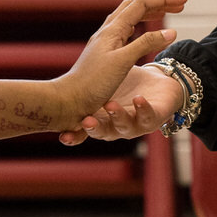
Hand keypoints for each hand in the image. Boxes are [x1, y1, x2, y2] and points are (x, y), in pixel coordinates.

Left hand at [54, 0, 184, 133]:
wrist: (69, 100)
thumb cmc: (93, 82)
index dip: (164, 0)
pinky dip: (140, 26)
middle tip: (179, 5)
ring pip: (129, 18)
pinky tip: (143, 33)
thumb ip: (146, 44)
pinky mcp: (104, 54)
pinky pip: (126, 31)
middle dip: (158, 3)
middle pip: (135, 7)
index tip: (185, 0)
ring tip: (165, 14)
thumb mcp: (123, 62)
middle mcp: (108, 32)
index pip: (141, 5)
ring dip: (149, 12)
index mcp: (113, 30)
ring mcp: (105, 42)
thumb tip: (170, 32)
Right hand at [62, 63, 187, 144]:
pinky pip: (148, 116)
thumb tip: (57, 79)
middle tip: (86, 121)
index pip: (84, 132)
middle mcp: (116, 127)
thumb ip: (87, 81)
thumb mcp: (104, 81)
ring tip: (110, 105)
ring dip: (117, 116)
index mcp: (101, 120)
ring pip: (125, 126)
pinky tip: (139, 99)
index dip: (74, 136)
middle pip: (103, 132)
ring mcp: (135, 125)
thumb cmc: (126, 85)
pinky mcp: (155, 118)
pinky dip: (143, 108)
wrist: (158, 83)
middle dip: (95, 128)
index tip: (63, 136)